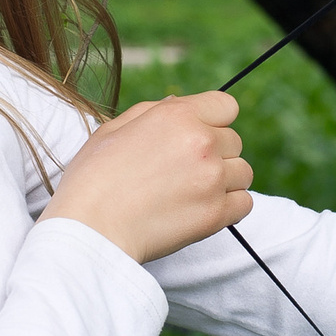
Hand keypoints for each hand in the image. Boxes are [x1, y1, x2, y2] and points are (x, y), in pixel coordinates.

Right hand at [37, 91, 251, 263]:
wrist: (90, 230)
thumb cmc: (93, 180)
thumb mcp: (114, 129)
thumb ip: (154, 112)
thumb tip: (180, 105)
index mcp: (177, 116)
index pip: (226, 106)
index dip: (212, 120)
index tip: (196, 137)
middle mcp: (201, 143)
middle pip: (234, 141)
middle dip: (215, 152)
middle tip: (182, 171)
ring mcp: (212, 179)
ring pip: (243, 172)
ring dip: (224, 180)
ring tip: (191, 192)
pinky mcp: (216, 214)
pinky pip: (245, 203)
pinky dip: (229, 206)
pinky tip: (202, 208)